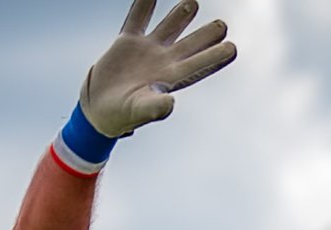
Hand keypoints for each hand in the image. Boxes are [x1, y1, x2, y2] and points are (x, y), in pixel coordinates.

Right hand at [81, 1, 236, 137]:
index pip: (197, 66)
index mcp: (168, 80)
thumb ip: (153, 108)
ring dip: (181, 14)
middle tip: (223, 25)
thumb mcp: (137, 112)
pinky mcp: (127, 41)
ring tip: (193, 2)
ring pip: (168, 27)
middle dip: (206, 35)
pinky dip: (144, 3)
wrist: (98, 110)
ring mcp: (146, 50)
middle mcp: (162, 62)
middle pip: (189, 46)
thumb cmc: (120, 116)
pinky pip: (138, 17)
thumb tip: (170, 102)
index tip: (232, 48)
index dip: (214, 57)